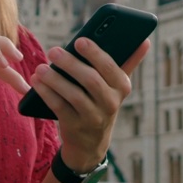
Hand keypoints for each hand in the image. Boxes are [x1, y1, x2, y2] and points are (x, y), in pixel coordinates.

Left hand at [29, 37, 150, 170]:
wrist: (91, 142)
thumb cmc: (102, 102)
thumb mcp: (117, 86)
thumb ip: (129, 62)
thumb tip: (145, 40)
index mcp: (122, 87)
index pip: (110, 67)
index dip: (94, 53)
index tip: (79, 40)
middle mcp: (111, 103)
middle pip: (91, 80)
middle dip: (71, 64)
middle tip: (53, 51)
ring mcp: (93, 117)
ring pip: (73, 94)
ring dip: (55, 79)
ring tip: (41, 67)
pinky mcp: (75, 127)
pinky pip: (59, 106)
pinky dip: (46, 92)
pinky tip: (37, 81)